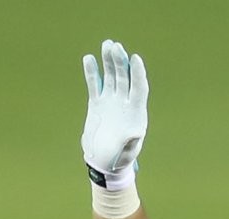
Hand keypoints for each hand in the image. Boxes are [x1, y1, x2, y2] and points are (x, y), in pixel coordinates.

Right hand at [81, 40, 148, 186]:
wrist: (104, 163)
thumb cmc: (119, 159)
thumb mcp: (128, 153)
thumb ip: (132, 143)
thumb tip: (135, 133)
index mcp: (136, 112)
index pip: (139, 88)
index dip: (138, 73)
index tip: (135, 58)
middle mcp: (125, 104)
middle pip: (124, 78)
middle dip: (120, 62)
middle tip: (115, 46)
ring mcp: (111, 102)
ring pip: (111, 77)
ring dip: (109, 61)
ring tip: (107, 45)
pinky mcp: (97, 104)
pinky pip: (94, 85)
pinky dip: (92, 72)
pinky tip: (89, 58)